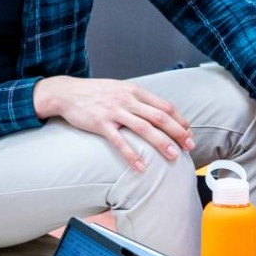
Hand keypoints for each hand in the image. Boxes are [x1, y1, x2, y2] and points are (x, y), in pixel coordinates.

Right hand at [33, 76, 193, 171]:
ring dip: (161, 142)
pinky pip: (118, 141)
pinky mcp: (100, 123)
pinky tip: (140, 166)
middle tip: (189, 146)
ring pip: (144, 128)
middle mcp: (127, 100)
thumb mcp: (120, 89)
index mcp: (135, 91)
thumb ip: (137, 99)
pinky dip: (131, 154)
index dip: (179, 120)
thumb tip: (157, 112)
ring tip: (173, 156)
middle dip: (177, 132)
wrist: (66, 92)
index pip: (165, 106)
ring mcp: (114, 111)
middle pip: (159, 116)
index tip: (189, 133)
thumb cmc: (94, 93)